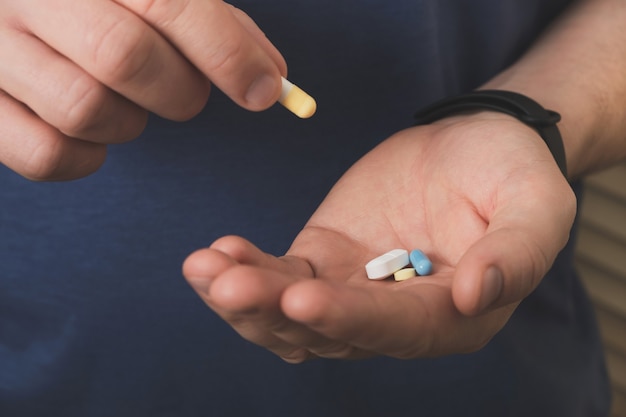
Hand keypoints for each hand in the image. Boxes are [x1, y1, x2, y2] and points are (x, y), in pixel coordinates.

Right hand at [0, 0, 285, 179]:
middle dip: (179, 90)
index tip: (265, 91)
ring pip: (85, 108)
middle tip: (184, 91)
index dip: (226, 52)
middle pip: (123, 56)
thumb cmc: (99, 4)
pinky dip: (86, 158)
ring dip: (130, 123)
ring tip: (126, 103)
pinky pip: (47, 155)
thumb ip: (213, 25)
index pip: (166, 2)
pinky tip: (91, 133)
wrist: (12, 6)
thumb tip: (271, 80)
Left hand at [183, 112, 575, 361]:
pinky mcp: (322, 260)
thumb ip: (518, 252)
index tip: (302, 297)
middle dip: (274, 312)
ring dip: (244, 298)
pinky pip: (277, 276)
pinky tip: (217, 252)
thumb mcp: (534, 204)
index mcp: (450, 316)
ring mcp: (352, 291)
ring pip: (290, 315)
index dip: (349, 319)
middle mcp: (395, 317)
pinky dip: (246, 269)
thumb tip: (478, 296)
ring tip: (204, 266)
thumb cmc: (510, 172)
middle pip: (328, 332)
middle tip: (228, 284)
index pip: (396, 330)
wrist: (470, 145)